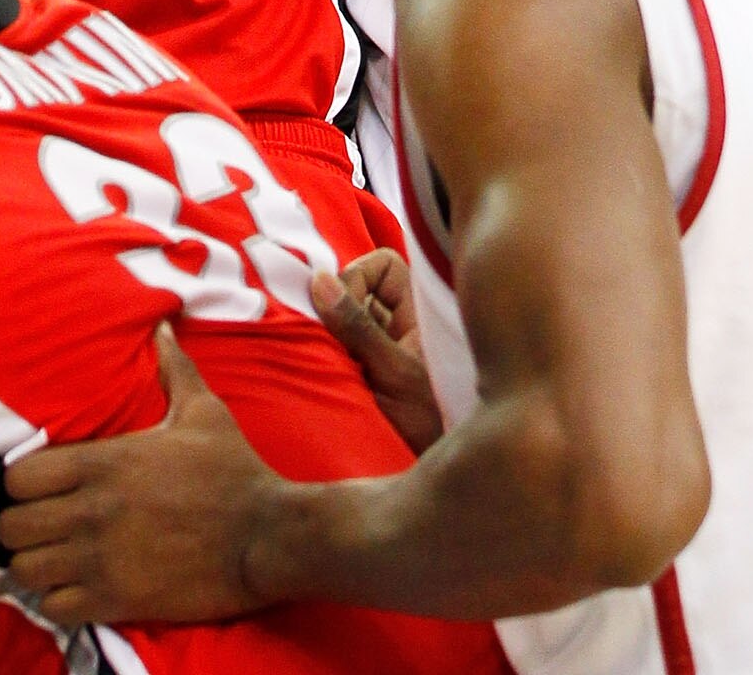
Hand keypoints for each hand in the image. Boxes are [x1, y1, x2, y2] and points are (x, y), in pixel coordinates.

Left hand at [0, 325, 282, 625]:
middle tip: (38, 527)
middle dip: (18, 528)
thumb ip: (174, 368)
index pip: (18, 478)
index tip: (36, 489)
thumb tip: (165, 326)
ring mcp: (101, 558)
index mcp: (105, 461)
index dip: (19, 485)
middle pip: (11, 527)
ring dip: (33, 567)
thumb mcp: (203, 411)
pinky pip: (55, 609)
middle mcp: (92, 510)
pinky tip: (72, 589)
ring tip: (50, 560)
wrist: (264, 535)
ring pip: (26, 571)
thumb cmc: (232, 469)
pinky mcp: (116, 598)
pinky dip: (56, 601)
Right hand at [311, 249, 441, 454]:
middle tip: (317, 331)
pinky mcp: (360, 382)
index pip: (383, 267)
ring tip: (314, 354)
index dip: (359, 275)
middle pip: (357, 292)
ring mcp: (378, 357)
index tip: (342, 306)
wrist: (439, 485)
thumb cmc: (428, 427)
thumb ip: (359, 329)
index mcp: (416, 316)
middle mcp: (397, 331)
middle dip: (333, 306)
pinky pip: (335, 354)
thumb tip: (319, 280)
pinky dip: (321, 357)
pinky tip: (313, 371)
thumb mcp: (394, 375)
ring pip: (342, 324)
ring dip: (324, 335)